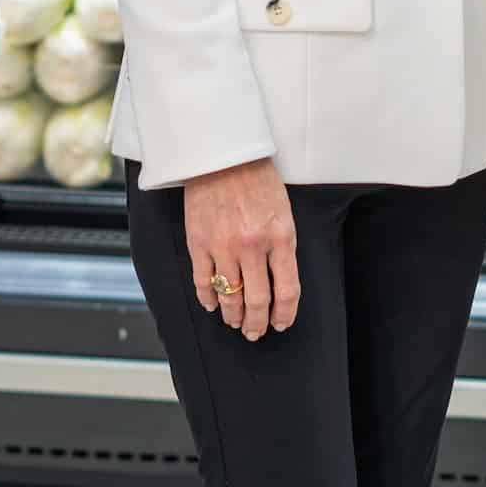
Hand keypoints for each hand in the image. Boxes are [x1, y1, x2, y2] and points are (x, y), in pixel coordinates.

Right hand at [182, 157, 298, 341]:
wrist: (223, 155)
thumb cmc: (257, 179)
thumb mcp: (283, 211)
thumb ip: (282, 246)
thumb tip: (278, 282)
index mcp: (280, 238)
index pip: (287, 291)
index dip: (285, 314)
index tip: (280, 324)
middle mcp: (253, 247)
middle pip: (257, 301)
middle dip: (257, 323)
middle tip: (255, 332)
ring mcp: (223, 247)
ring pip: (229, 296)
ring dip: (233, 316)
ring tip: (235, 322)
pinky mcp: (198, 243)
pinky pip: (203, 282)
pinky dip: (208, 299)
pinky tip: (213, 305)